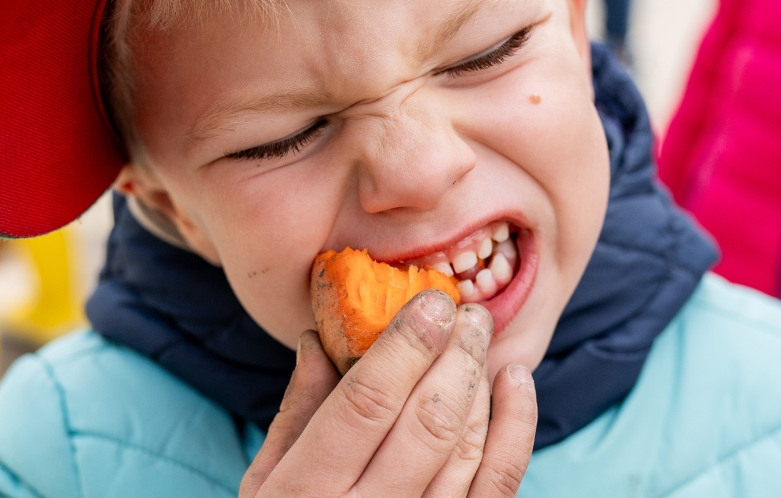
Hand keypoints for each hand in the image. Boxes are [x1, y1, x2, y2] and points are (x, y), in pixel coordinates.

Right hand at [240, 290, 537, 496]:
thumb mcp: (263, 486)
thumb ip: (294, 414)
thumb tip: (318, 340)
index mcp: (305, 493)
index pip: (368, 402)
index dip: (406, 345)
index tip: (429, 302)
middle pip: (429, 420)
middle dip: (454, 354)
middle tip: (464, 310)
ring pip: (468, 450)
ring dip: (483, 383)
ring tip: (482, 335)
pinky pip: (499, 486)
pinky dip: (517, 430)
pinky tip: (516, 384)